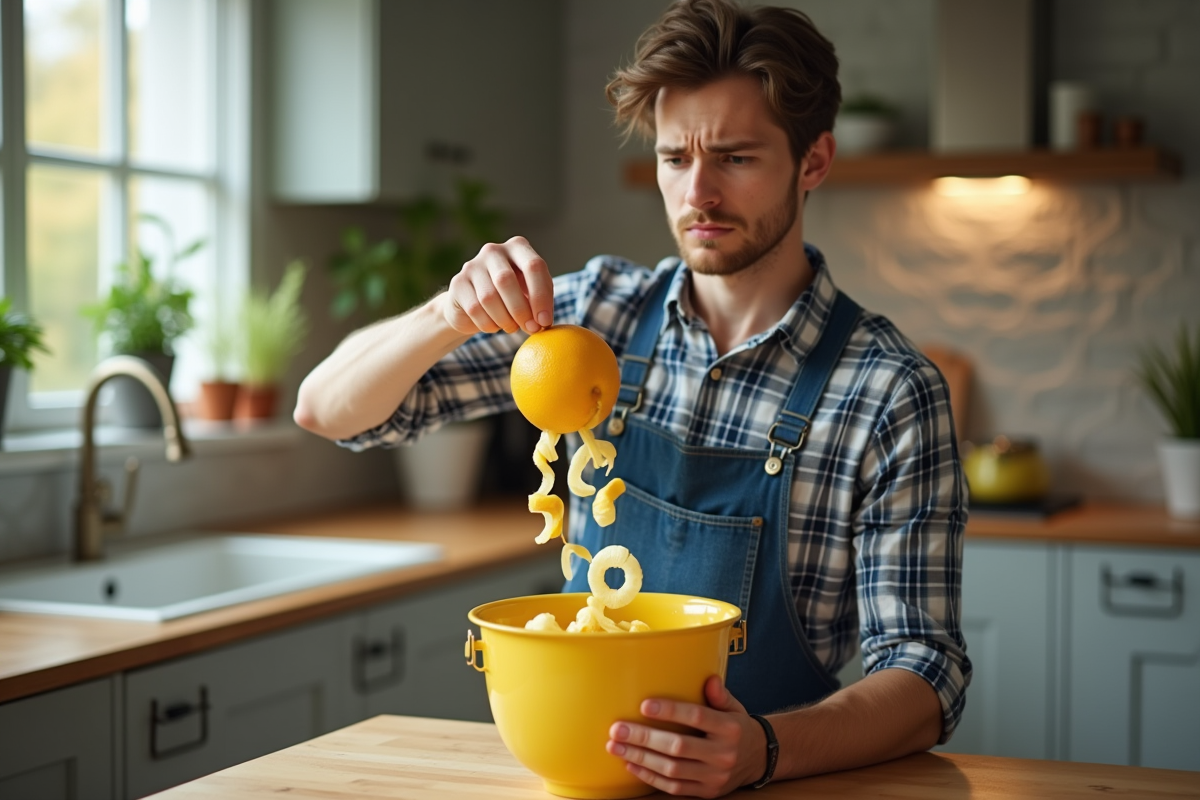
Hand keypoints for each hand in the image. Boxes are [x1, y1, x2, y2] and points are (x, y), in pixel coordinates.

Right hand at [441, 236, 553, 335]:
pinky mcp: (458, 283)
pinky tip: (494, 326)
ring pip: (488, 297)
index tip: (545, 322)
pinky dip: (488, 324)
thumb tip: (543, 321)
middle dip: (521, 310)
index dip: (541, 296)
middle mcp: (493, 251)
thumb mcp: (532, 294)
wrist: (476, 305)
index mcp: (517, 247)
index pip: (534, 266)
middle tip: (530, 329)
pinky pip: (474, 309)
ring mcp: (472, 265)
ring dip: (505, 320)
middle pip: (506, 280)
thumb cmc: (513, 297)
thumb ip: (541, 302)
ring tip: (512, 327)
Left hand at [606, 676, 766, 797]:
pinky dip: (650, 777)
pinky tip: (631, 764)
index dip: (670, 711)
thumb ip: (719, 694)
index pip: (697, 717)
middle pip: (679, 746)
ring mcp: (714, 776)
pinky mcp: (706, 792)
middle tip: (618, 730)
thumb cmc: (738, 727)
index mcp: (729, 728)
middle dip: (644, 738)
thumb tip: (709, 679)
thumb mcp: (734, 707)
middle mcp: (723, 754)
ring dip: (641, 758)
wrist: (759, 759)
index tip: (644, 705)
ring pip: (672, 769)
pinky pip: (674, 787)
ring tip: (616, 747)